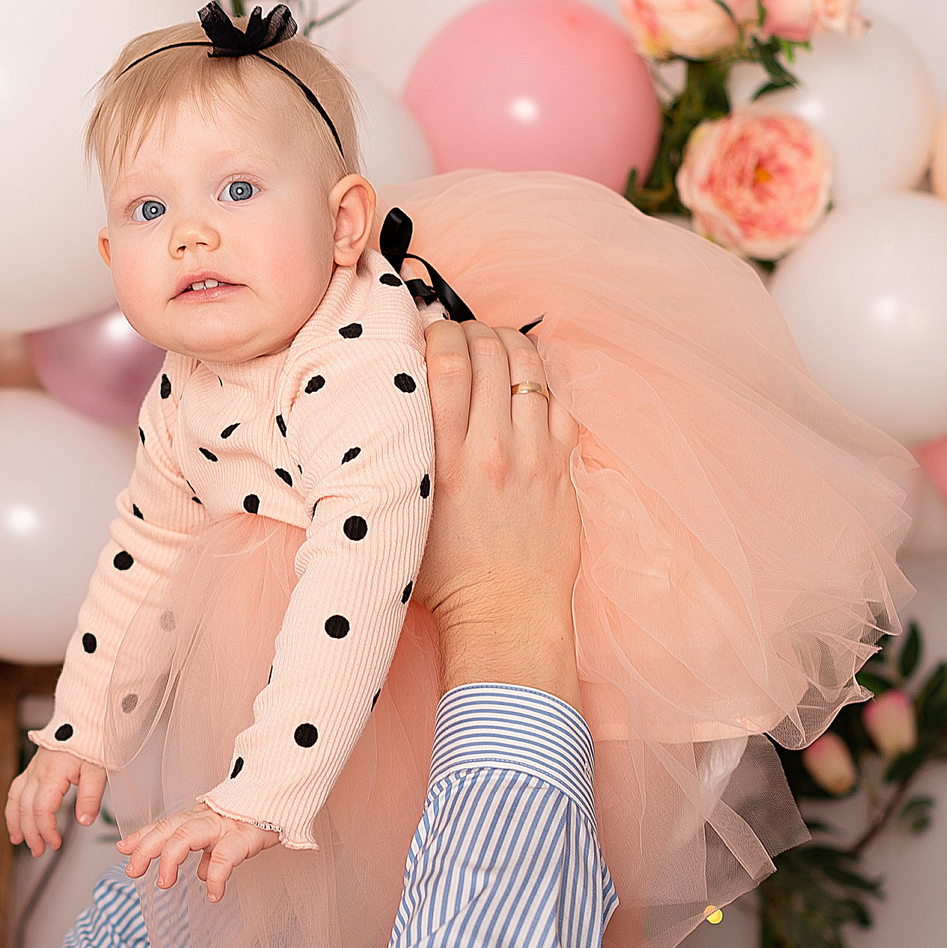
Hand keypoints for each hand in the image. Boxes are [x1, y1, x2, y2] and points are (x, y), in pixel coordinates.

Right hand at [5, 746, 106, 858]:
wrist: (85, 718)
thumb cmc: (93, 741)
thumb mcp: (98, 770)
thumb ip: (90, 797)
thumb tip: (84, 821)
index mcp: (52, 773)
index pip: (41, 809)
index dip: (46, 830)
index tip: (56, 843)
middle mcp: (38, 771)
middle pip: (25, 807)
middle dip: (30, 832)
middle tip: (39, 851)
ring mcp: (33, 768)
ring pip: (15, 798)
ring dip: (15, 821)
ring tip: (18, 840)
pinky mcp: (34, 766)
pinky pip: (17, 788)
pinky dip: (14, 806)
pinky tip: (16, 817)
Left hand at [116, 809, 282, 900]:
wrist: (289, 798)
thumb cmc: (258, 817)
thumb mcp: (226, 835)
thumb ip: (208, 853)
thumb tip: (197, 874)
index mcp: (200, 817)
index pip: (165, 824)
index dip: (142, 836)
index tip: (122, 850)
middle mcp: (207, 817)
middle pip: (167, 828)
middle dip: (145, 848)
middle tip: (131, 870)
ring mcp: (225, 825)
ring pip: (186, 836)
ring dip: (169, 860)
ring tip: (164, 884)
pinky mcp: (246, 835)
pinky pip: (224, 857)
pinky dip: (215, 878)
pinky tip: (213, 895)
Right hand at [419, 321, 584, 701]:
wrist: (505, 617)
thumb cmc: (444, 578)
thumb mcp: (403, 515)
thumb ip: (398, 463)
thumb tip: (385, 413)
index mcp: (442, 461)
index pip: (445, 365)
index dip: (437, 333)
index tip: (428, 334)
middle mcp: (491, 449)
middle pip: (488, 353)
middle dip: (472, 331)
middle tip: (460, 337)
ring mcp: (533, 455)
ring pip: (528, 368)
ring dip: (509, 345)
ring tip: (495, 348)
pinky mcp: (561, 467)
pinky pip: (558, 401)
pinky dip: (540, 383)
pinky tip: (524, 387)